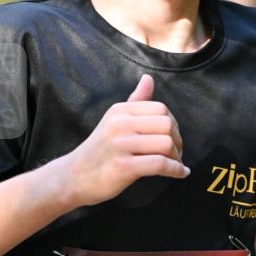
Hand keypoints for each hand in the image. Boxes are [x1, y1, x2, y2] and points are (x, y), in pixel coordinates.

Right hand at [64, 74, 189, 207]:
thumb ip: (135, 102)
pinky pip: (160, 164)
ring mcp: (121, 145)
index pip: (161, 109)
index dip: (174, 125)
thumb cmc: (99, 151)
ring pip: (166, 144)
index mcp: (120, 111)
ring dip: (177, 158)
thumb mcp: (114, 121)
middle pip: (167, 125)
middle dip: (177, 141)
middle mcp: (120, 124)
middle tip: (176, 154)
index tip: (173, 139)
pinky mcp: (123, 167)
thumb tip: (149, 78)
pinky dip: (176, 170)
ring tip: (176, 165)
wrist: (74, 177)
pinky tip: (181, 174)